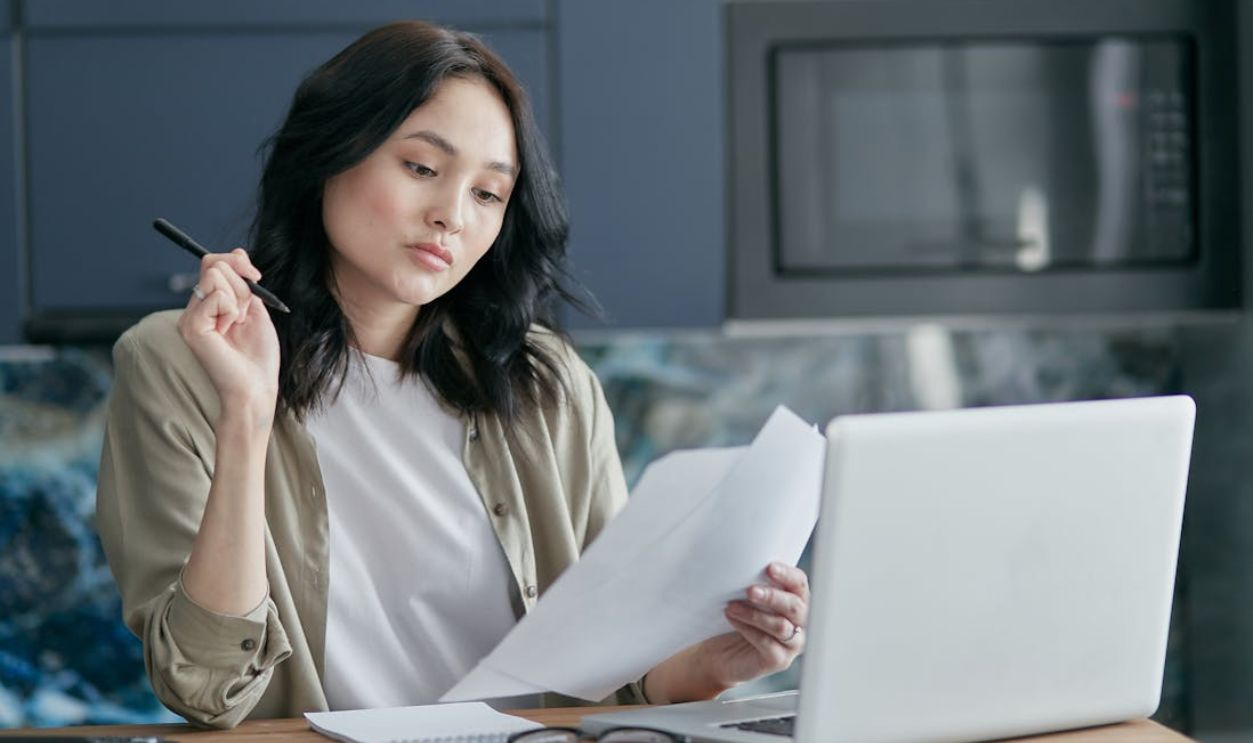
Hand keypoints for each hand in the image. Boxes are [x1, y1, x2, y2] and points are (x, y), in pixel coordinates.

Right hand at [177, 249, 279, 418]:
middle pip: (215, 264)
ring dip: (239, 298)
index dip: (237, 262)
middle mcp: (195, 308)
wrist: (256, 387)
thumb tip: (238, 251)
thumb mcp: (256, 310)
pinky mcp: (191, 326)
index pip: (213, 262)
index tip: (256, 276)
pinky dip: (233, 310)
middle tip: (245, 314)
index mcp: (208, 304)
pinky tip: (230, 331)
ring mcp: (190, 317)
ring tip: (237, 325)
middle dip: (242, 284)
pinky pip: (217, 295)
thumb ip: (245, 282)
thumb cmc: (257, 356)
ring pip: (216, 275)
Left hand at [644, 562, 809, 702]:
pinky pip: (767, 644)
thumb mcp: (746, 598)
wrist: (721, 655)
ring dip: (755, 614)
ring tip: (731, 605)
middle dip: (773, 596)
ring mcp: (792, 643)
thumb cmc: (736, 620)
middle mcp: (800, 622)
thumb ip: (754, 582)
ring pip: (780, 626)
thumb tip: (744, 561)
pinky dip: (748, 629)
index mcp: (796, 600)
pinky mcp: (779, 661)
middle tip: (750, 590)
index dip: (787, 574)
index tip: (769, 567)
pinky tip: (732, 618)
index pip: (800, 583)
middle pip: (795, 606)